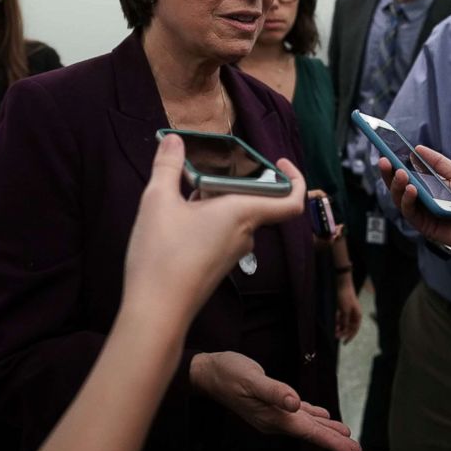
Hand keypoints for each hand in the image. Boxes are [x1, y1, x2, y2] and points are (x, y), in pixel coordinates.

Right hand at [120, 134, 305, 323]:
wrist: (156, 312)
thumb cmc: (162, 255)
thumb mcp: (158, 201)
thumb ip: (167, 166)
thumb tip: (174, 139)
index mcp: (243, 214)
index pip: (290, 200)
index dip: (295, 179)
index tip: (280, 162)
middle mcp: (245, 234)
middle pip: (255, 200)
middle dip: (234, 180)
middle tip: (207, 165)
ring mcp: (232, 253)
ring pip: (235, 216)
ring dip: (216, 198)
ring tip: (185, 185)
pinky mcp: (217, 266)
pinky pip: (223, 232)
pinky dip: (208, 217)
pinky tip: (179, 214)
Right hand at [191, 351, 360, 450]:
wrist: (209, 372)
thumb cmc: (229, 373)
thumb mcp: (251, 378)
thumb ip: (274, 391)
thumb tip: (295, 402)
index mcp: (273, 416)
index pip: (308, 431)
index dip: (330, 440)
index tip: (350, 450)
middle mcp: (275, 419)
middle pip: (310, 432)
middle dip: (334, 440)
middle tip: (357, 450)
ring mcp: (273, 413)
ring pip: (306, 423)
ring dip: (326, 429)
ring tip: (345, 435)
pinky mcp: (272, 403)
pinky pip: (298, 413)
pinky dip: (312, 415)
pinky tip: (322, 415)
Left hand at [334, 274, 361, 342]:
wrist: (343, 285)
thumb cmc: (345, 298)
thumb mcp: (345, 311)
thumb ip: (344, 321)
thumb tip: (343, 329)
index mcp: (358, 316)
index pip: (354, 330)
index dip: (349, 337)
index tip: (344, 342)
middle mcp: (354, 314)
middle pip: (349, 327)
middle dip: (343, 332)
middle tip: (336, 336)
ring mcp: (349, 311)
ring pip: (345, 323)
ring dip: (340, 327)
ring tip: (334, 330)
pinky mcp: (344, 308)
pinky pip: (341, 318)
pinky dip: (338, 321)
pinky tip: (334, 322)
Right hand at [379, 146, 450, 277]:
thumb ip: (438, 162)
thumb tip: (418, 149)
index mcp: (431, 186)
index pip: (408, 174)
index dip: (396, 163)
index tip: (387, 149)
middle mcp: (424, 200)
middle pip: (399, 186)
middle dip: (389, 173)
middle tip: (385, 160)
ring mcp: (423, 213)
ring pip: (400, 200)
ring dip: (397, 185)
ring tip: (399, 172)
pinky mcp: (425, 226)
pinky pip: (411, 213)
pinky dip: (408, 200)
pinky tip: (412, 189)